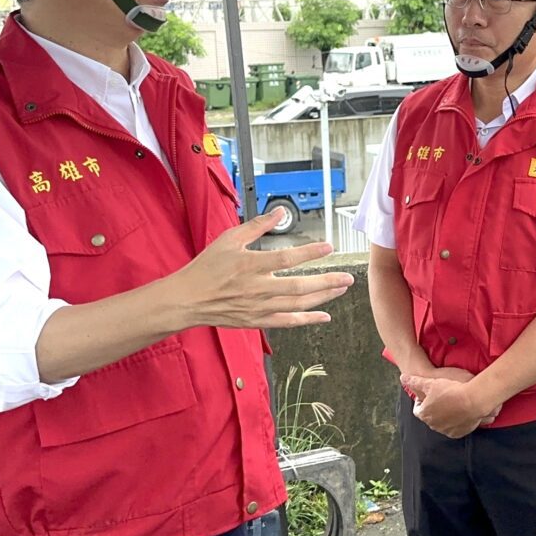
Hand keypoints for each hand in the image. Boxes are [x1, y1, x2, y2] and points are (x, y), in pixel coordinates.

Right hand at [170, 210, 353, 329]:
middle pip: (299, 286)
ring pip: (297, 305)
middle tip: (347, 277)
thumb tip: (280, 213)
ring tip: (340, 289)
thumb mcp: (229, 239)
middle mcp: (257, 288)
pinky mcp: (257, 321)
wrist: (188, 299)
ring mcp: (258, 307)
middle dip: (326, 282)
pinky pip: (287, 322)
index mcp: (250, 265)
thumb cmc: (207, 267)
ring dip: (322, 297)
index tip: (329, 247)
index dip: (310, 253)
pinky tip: (323, 315)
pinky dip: (307, 319)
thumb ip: (258, 226)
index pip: (287, 259)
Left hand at [413, 367, 502, 424]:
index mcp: (424, 414)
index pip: (418, 409)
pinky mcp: (458, 433)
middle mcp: (433, 425)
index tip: (427, 394)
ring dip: (445, 415)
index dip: (421, 401)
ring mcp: (446, 431)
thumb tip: (402, 377)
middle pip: (430, 416)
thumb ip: (414, 381)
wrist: (473, 401)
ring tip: (453, 403)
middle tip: (441, 397)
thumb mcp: (430, 383)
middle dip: (434, 408)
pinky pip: (454, 428)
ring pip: (442, 423)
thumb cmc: (450, 390)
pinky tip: (461, 411)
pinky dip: (456, 421)